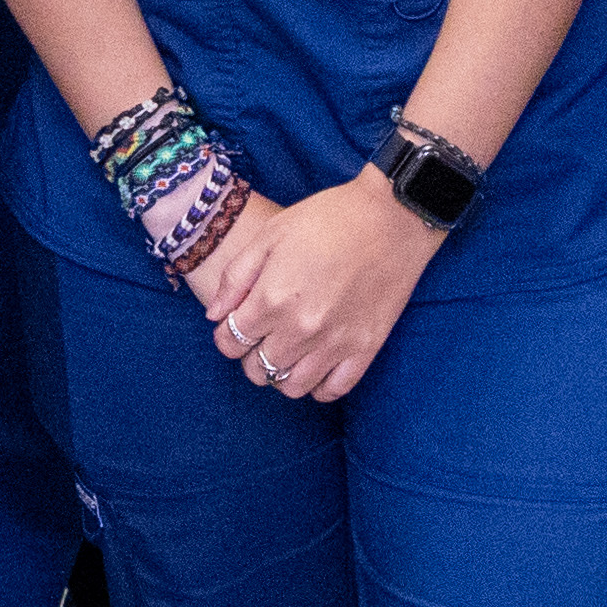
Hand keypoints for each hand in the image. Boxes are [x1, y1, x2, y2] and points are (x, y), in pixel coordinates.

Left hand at [188, 174, 443, 411]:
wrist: (391, 217)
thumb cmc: (328, 218)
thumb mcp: (271, 234)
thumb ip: (236, 277)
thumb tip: (214, 316)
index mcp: (272, 298)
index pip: (231, 343)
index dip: (226, 337)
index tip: (235, 326)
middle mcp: (301, 328)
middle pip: (258, 369)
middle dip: (250, 357)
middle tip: (260, 339)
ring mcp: (336, 343)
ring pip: (292, 387)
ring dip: (282, 375)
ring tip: (286, 353)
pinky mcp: (366, 348)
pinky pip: (333, 390)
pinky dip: (319, 386)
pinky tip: (316, 364)